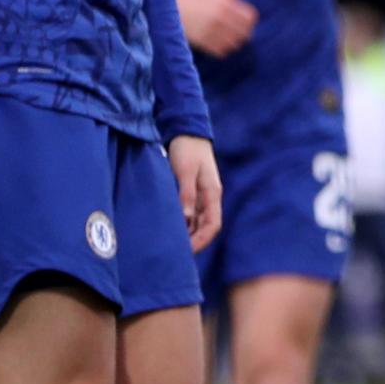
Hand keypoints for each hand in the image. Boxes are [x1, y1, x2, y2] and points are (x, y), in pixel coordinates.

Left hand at [168, 135, 221, 251]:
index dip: (201, 241)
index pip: (213, 225)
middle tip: (175, 254)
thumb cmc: (187, 148)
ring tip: (171, 244)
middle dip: (194, 241)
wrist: (187, 129)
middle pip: (206, 226)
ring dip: (188, 233)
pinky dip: (183, 222)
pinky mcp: (193, 190)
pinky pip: (190, 212)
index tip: (186, 251)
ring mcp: (202, 193)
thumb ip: (186, 194)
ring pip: (198, 221)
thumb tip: (186, 218)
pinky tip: (171, 227)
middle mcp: (210, 196)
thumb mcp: (185, 171)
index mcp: (212, 193)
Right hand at [179, 0, 259, 57]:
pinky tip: (219, 42)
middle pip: (245, 32)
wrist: (174, 9)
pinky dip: (223, 49)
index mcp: (225, 3)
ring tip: (229, 36)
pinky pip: (222, 51)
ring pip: (235, 44)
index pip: (250, 17)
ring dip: (235, 42)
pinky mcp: (202, 41)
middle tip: (238, 30)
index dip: (250, 19)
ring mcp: (210, 29)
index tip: (244, 19)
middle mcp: (218, 16)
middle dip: (244, 32)